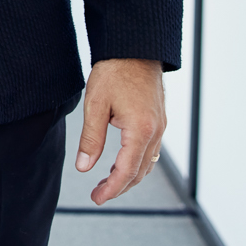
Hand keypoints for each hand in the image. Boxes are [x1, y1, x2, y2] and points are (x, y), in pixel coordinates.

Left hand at [73, 57, 166, 204]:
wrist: (135, 46)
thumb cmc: (114, 71)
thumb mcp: (95, 104)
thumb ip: (91, 139)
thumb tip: (84, 167)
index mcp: (141, 130)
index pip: (127, 172)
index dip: (111, 189)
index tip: (97, 198)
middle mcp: (156, 131)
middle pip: (140, 172)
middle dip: (119, 187)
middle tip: (98, 195)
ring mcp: (160, 125)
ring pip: (147, 163)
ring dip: (129, 176)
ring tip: (107, 182)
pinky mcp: (159, 119)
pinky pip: (151, 150)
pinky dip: (137, 162)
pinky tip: (122, 162)